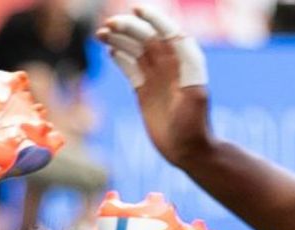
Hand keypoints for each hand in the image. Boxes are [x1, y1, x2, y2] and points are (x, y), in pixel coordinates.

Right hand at [97, 5, 213, 168]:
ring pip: (135, 50)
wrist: (188, 150)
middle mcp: (169, 65)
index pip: (167, 31)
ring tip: (100, 34)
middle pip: (146, 38)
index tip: (135, 10)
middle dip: (127, 29)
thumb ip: (188, 69)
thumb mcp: (195, 96)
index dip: (152, 18)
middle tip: (107, 26)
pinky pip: (129, 68)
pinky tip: (109, 51)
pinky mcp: (143, 91)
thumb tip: (179, 42)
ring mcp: (155, 77)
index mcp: (184, 60)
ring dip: (118, 40)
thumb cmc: (195, 125)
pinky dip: (119, 58)